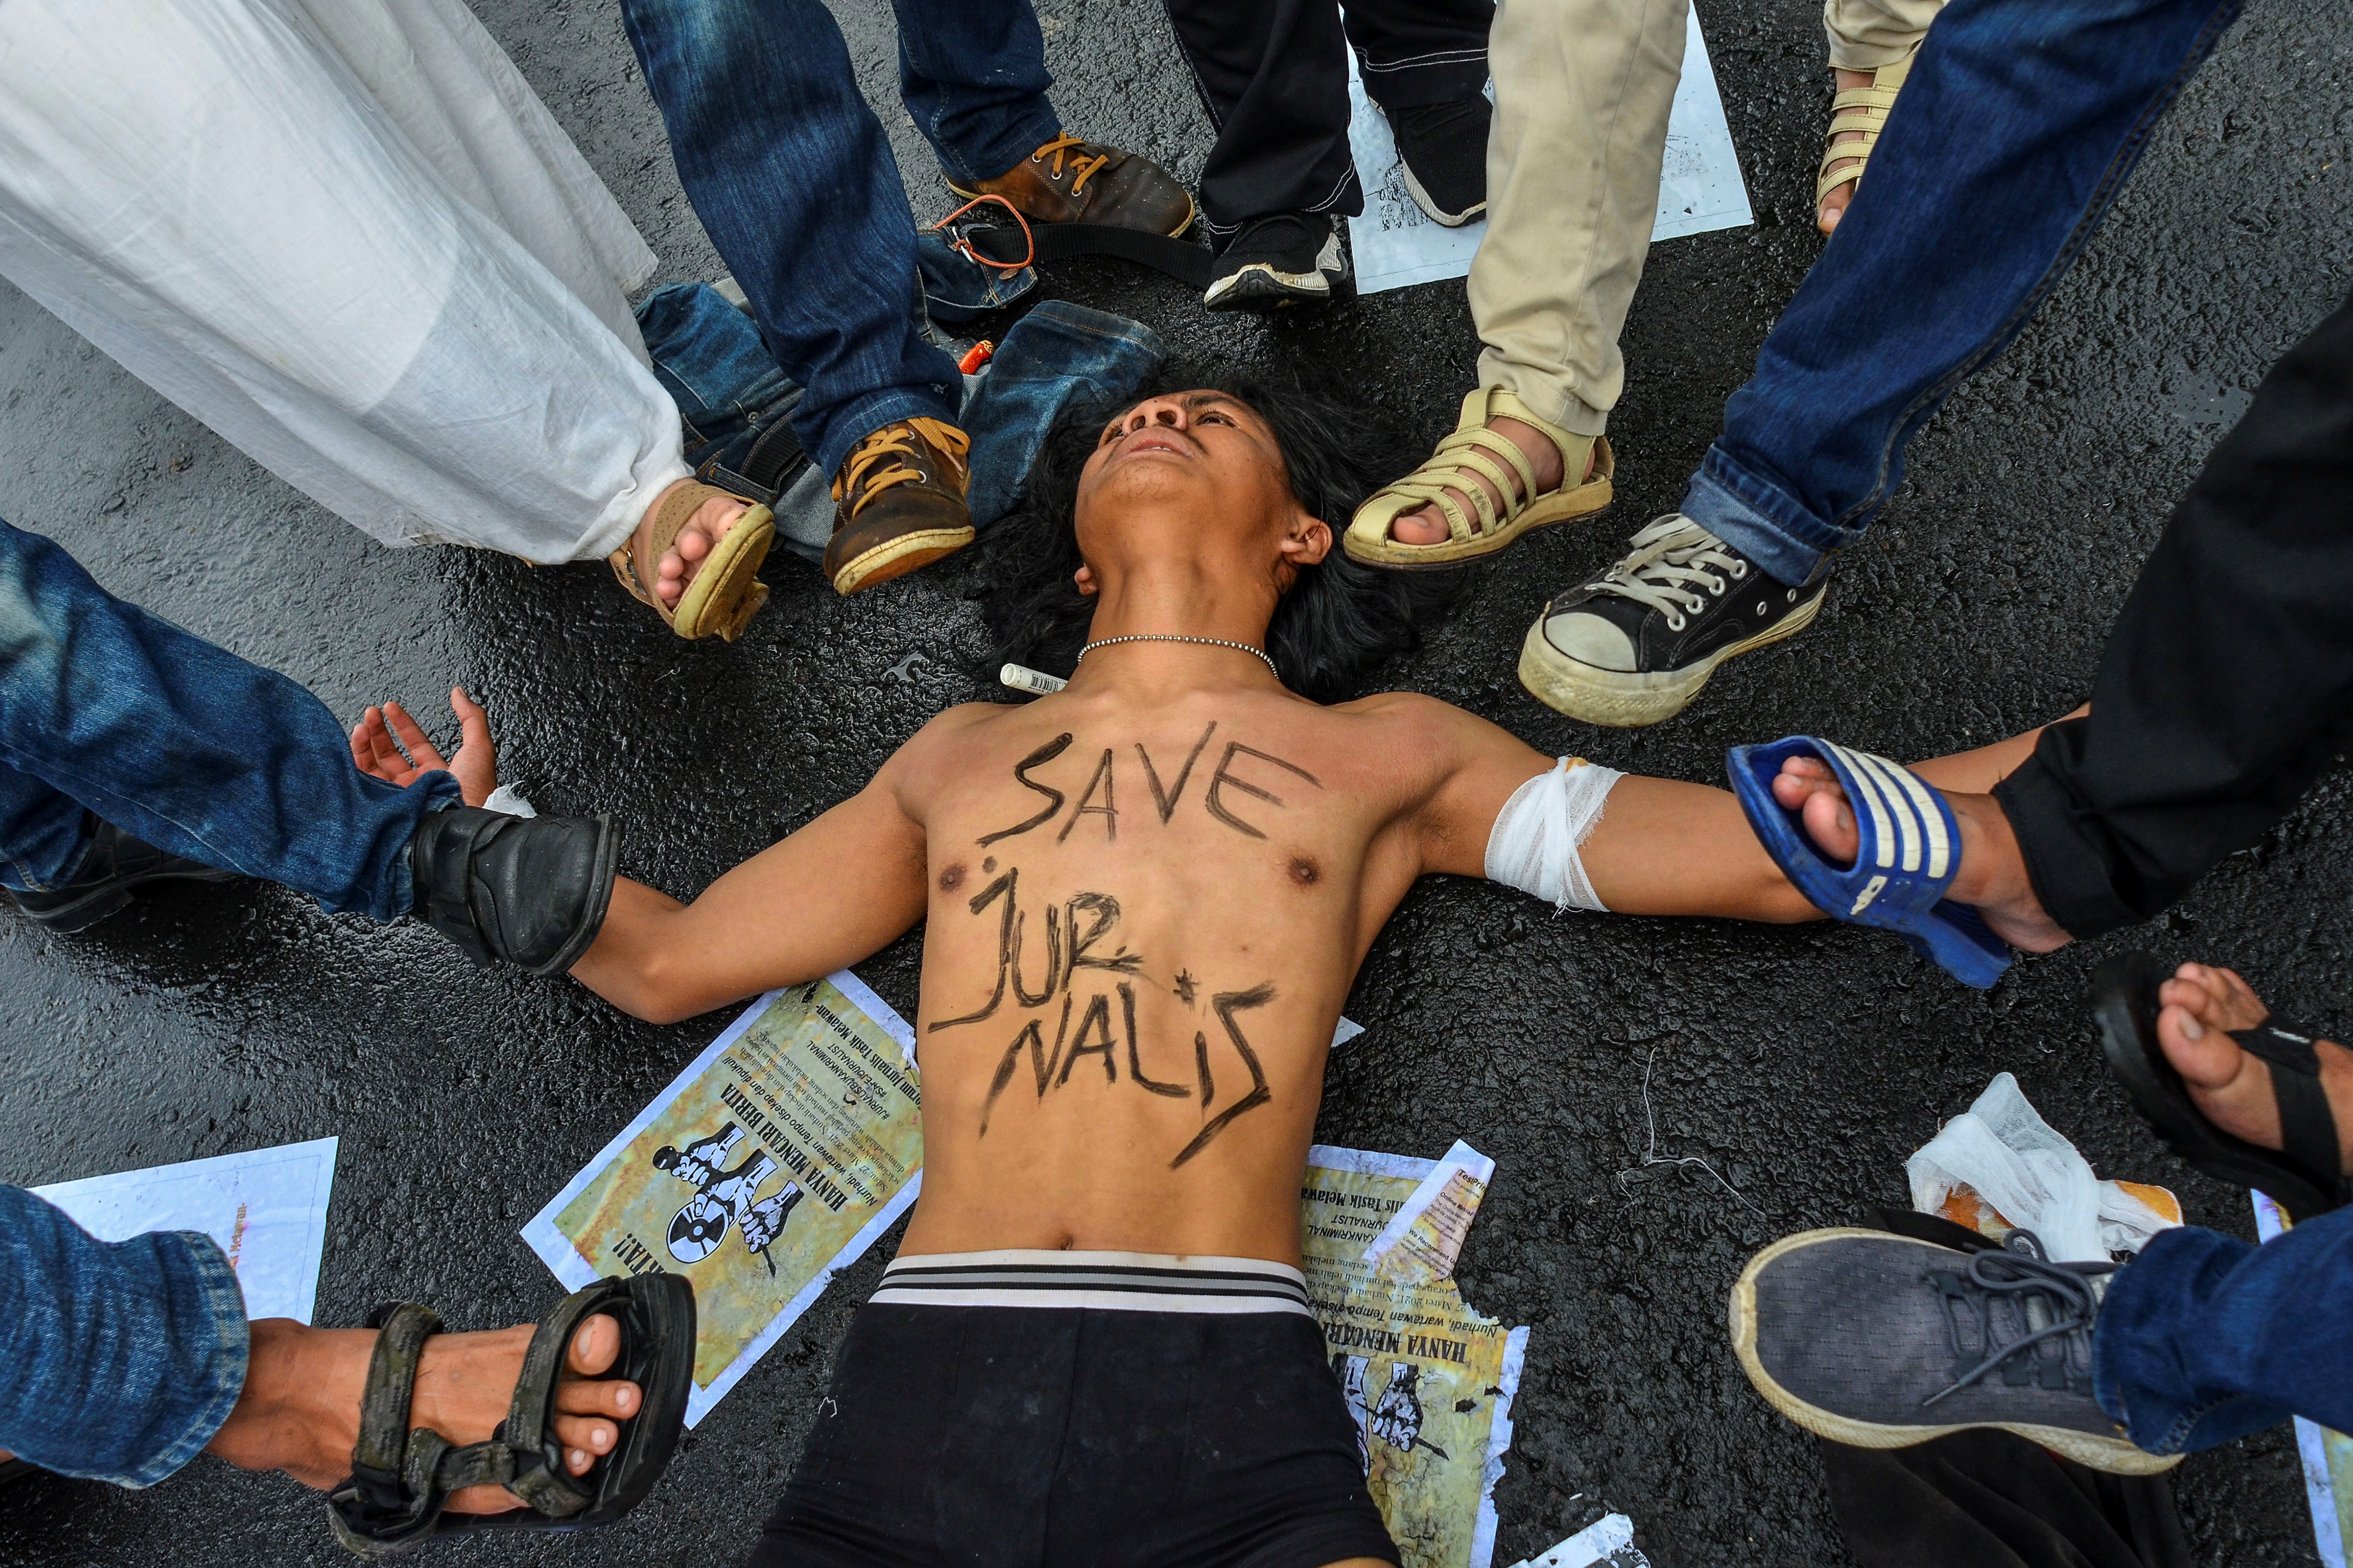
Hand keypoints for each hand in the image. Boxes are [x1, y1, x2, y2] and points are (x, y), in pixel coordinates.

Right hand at [351, 688, 497, 807]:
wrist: (458, 827)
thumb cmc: (472, 792)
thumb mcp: (479, 749)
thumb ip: (471, 719)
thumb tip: (459, 693)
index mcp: (438, 774)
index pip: (415, 744)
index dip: (402, 723)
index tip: (389, 706)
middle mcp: (416, 786)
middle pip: (390, 754)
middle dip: (379, 731)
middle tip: (371, 712)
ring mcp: (398, 798)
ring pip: (374, 767)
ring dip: (365, 743)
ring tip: (362, 725)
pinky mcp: (382, 808)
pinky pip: (362, 785)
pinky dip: (355, 764)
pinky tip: (354, 744)